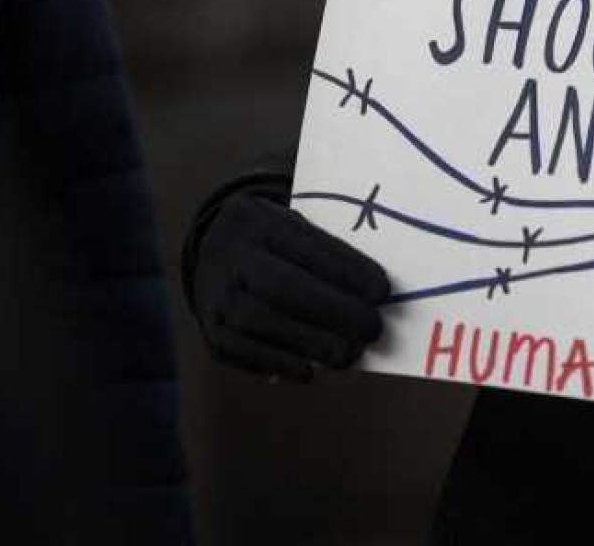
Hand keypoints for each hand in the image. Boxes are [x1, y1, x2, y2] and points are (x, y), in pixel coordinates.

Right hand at [191, 189, 389, 380]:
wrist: (211, 249)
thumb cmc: (273, 240)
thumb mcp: (292, 225)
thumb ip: (325, 251)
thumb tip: (373, 292)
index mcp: (258, 222)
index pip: (306, 247)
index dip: (346, 271)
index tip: (383, 291)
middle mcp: (231, 257)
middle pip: (281, 287)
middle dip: (333, 312)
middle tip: (373, 329)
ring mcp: (215, 295)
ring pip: (260, 322)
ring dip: (311, 343)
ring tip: (350, 355)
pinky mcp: (211, 331)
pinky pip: (241, 351)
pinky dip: (279, 363)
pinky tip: (310, 371)